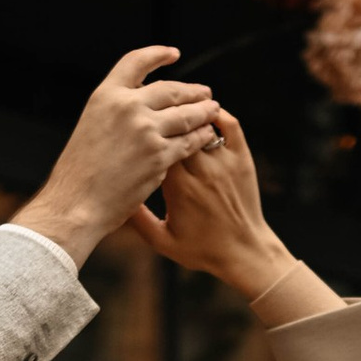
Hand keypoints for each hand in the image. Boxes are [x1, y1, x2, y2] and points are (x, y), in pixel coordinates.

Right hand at [15, 48, 221, 264]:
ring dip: (203, 112)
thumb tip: (140, 102)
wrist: (75, 204)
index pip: (136, 62)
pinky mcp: (159, 155)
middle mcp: (127, 106)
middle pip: (171, 90)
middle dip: (192, 91)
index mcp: (106, 96)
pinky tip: (207, 135)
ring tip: (213, 111)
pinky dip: (201, 137)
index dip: (157, 55)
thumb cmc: (79, 173)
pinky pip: (188, 141)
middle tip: (205, 94)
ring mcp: (146, 130)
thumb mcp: (90, 125)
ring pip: (185, 115)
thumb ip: (115, 111)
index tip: (172, 54)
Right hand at [128, 108, 294, 300]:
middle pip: (177, 133)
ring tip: (177, 108)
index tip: (137, 136)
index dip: (146, 139)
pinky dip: (218, 114)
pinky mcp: (242, 159)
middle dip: (164, 124)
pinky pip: (230, 126)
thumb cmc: (201, 249)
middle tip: (153, 117)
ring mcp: (224, 163)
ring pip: (202, 125)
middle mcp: (202, 172)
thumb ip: (138, 220)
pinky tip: (206, 111)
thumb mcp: (162, 241)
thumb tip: (116, 198)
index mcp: (180, 189)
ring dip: (189, 116)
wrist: (244, 252)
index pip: (157, 150)